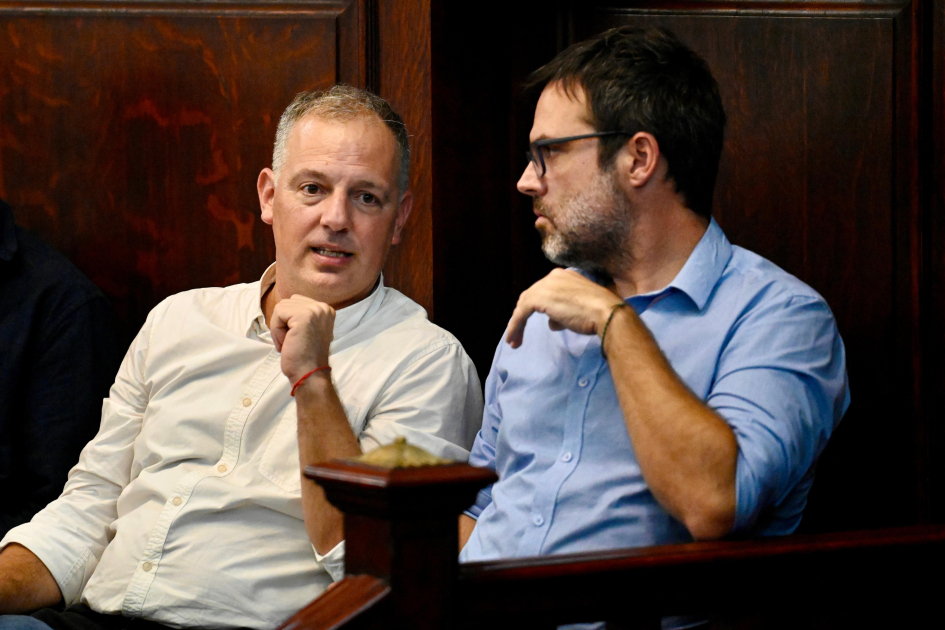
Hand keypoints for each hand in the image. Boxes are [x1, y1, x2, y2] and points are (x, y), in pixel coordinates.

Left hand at [270, 294, 334, 381]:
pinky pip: (278, 314)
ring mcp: (315, 310)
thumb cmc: (305, 356)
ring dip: (278, 327)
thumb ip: (301, 316)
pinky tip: (286, 343)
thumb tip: (284, 308)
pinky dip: (276, 330)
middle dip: (283, 322)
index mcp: (326, 310)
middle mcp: (323, 307)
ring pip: (281, 308)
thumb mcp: (308, 329)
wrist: (309, 374)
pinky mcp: (304, 316)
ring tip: (289, 342)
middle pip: (288, 302)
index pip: (296, 302)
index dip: (289, 321)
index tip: (296, 338)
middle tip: (291, 341)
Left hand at [506, 268, 624, 347]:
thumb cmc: (598, 313)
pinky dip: (515, 326)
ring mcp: (545, 285)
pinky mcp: (538, 298)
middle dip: (523, 316)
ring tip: (514, 340)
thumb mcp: (579, 311)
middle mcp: (553, 277)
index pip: (545, 291)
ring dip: (517, 323)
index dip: (537, 307)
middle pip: (532, 296)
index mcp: (565, 276)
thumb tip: (552, 323)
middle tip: (519, 333)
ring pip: (524, 304)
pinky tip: (513, 339)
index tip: (538, 323)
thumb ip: (563, 313)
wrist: (606, 313)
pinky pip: (521, 313)